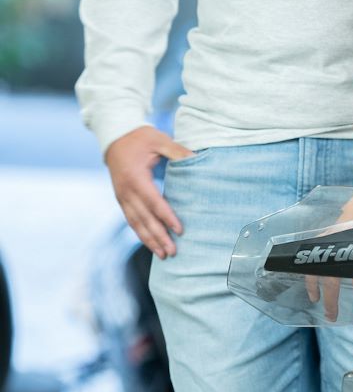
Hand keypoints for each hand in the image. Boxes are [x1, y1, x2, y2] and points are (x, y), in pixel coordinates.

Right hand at [104, 125, 190, 258]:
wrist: (115, 137)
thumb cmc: (140, 138)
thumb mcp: (160, 140)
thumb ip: (178, 151)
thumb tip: (197, 159)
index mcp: (136, 178)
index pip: (154, 202)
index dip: (167, 217)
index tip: (180, 230)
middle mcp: (126, 191)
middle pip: (144, 219)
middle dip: (158, 237)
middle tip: (172, 252)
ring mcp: (122, 197)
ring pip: (135, 223)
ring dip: (148, 240)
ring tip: (162, 254)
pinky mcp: (121, 198)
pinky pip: (131, 219)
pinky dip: (140, 232)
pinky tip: (150, 242)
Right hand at [306, 161, 352, 320]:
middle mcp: (351, 243)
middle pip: (340, 278)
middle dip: (337, 300)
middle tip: (338, 316)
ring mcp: (339, 237)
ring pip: (324, 268)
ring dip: (322, 291)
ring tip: (324, 307)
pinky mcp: (333, 231)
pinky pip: (318, 253)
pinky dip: (312, 271)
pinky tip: (312, 286)